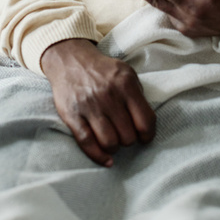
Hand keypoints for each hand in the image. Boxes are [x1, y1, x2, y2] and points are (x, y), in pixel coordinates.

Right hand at [41, 38, 155, 166]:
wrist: (71, 60)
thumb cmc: (103, 71)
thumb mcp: (127, 74)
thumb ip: (137, 95)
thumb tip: (146, 124)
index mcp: (126, 84)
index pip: (146, 120)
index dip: (148, 135)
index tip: (145, 138)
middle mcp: (108, 95)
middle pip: (127, 135)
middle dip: (129, 140)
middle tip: (126, 135)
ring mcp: (89, 106)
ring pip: (109, 142)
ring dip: (115, 148)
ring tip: (114, 142)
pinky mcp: (72, 115)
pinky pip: (87, 143)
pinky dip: (99, 156)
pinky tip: (106, 159)